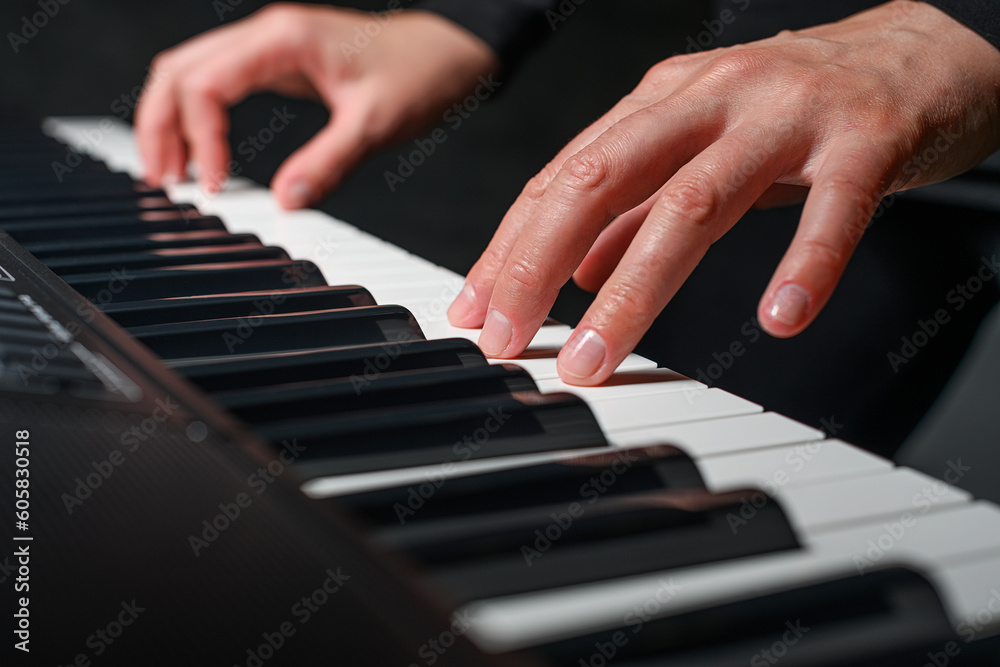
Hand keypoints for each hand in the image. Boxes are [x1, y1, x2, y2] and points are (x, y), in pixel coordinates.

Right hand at [135, 3, 496, 206]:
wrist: (444, 51)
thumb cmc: (416, 72)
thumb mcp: (374, 123)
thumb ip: (328, 162)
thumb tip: (286, 203)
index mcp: (281, 38)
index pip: (205, 84)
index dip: (199, 137)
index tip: (214, 184)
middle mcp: (265, 35)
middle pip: (177, 71)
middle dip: (160, 126)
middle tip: (163, 181)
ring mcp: (268, 46)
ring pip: (189, 72)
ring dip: (170, 120)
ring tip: (171, 173)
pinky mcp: (277, 62)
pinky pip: (217, 83)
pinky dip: (198, 116)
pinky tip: (202, 151)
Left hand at [447, 0, 999, 384]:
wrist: (919, 49)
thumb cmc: (798, 104)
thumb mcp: (701, 145)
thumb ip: (637, 205)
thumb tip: (572, 269)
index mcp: (663, 100)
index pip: (565, 176)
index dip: (511, 246)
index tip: (476, 311)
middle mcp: (711, 98)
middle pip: (603, 179)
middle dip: (540, 264)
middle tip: (509, 337)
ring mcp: (787, 115)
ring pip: (694, 201)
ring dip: (636, 288)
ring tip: (599, 357)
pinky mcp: (865, 138)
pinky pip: (833, 208)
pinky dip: (803, 266)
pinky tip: (777, 321)